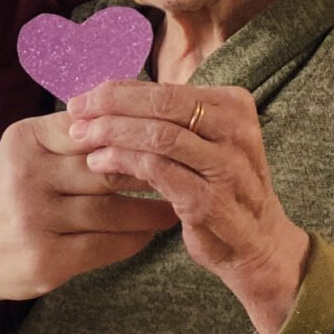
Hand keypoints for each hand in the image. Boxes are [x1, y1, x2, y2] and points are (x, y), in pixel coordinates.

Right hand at [0, 114, 176, 303]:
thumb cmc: (8, 190)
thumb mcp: (27, 149)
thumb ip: (72, 133)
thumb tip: (136, 108)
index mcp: (25, 140)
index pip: (92, 128)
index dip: (134, 132)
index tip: (169, 133)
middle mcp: (26, 177)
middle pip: (106, 168)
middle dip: (151, 170)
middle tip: (185, 170)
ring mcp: (34, 221)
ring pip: (112, 211)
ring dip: (152, 210)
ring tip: (177, 202)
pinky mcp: (46, 260)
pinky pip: (106, 246)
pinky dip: (134, 238)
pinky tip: (149, 232)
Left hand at [59, 83, 310, 333]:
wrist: (258, 245)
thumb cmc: (218, 187)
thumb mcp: (201, 142)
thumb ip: (165, 119)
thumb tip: (103, 96)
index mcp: (232, 105)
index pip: (164, 89)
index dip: (118, 90)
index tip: (83, 97)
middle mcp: (235, 130)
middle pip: (160, 104)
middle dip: (110, 105)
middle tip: (75, 112)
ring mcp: (226, 166)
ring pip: (158, 135)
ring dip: (112, 133)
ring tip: (82, 138)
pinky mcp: (210, 200)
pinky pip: (158, 171)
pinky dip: (123, 162)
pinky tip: (99, 163)